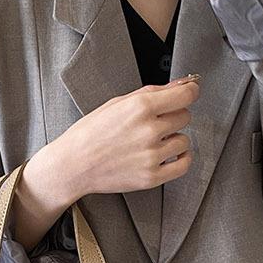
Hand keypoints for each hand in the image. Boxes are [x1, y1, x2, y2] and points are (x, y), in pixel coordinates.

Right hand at [53, 76, 199, 200]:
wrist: (73, 165)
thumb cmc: (90, 133)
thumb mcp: (117, 103)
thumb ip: (151, 93)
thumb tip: (180, 85)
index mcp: (140, 107)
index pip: (187, 95)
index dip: (189, 92)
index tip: (188, 94)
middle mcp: (149, 130)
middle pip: (185, 117)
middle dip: (173, 116)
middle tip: (156, 122)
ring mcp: (151, 156)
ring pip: (184, 141)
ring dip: (174, 139)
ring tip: (154, 141)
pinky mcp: (152, 177)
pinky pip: (183, 165)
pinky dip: (181, 158)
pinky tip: (171, 154)